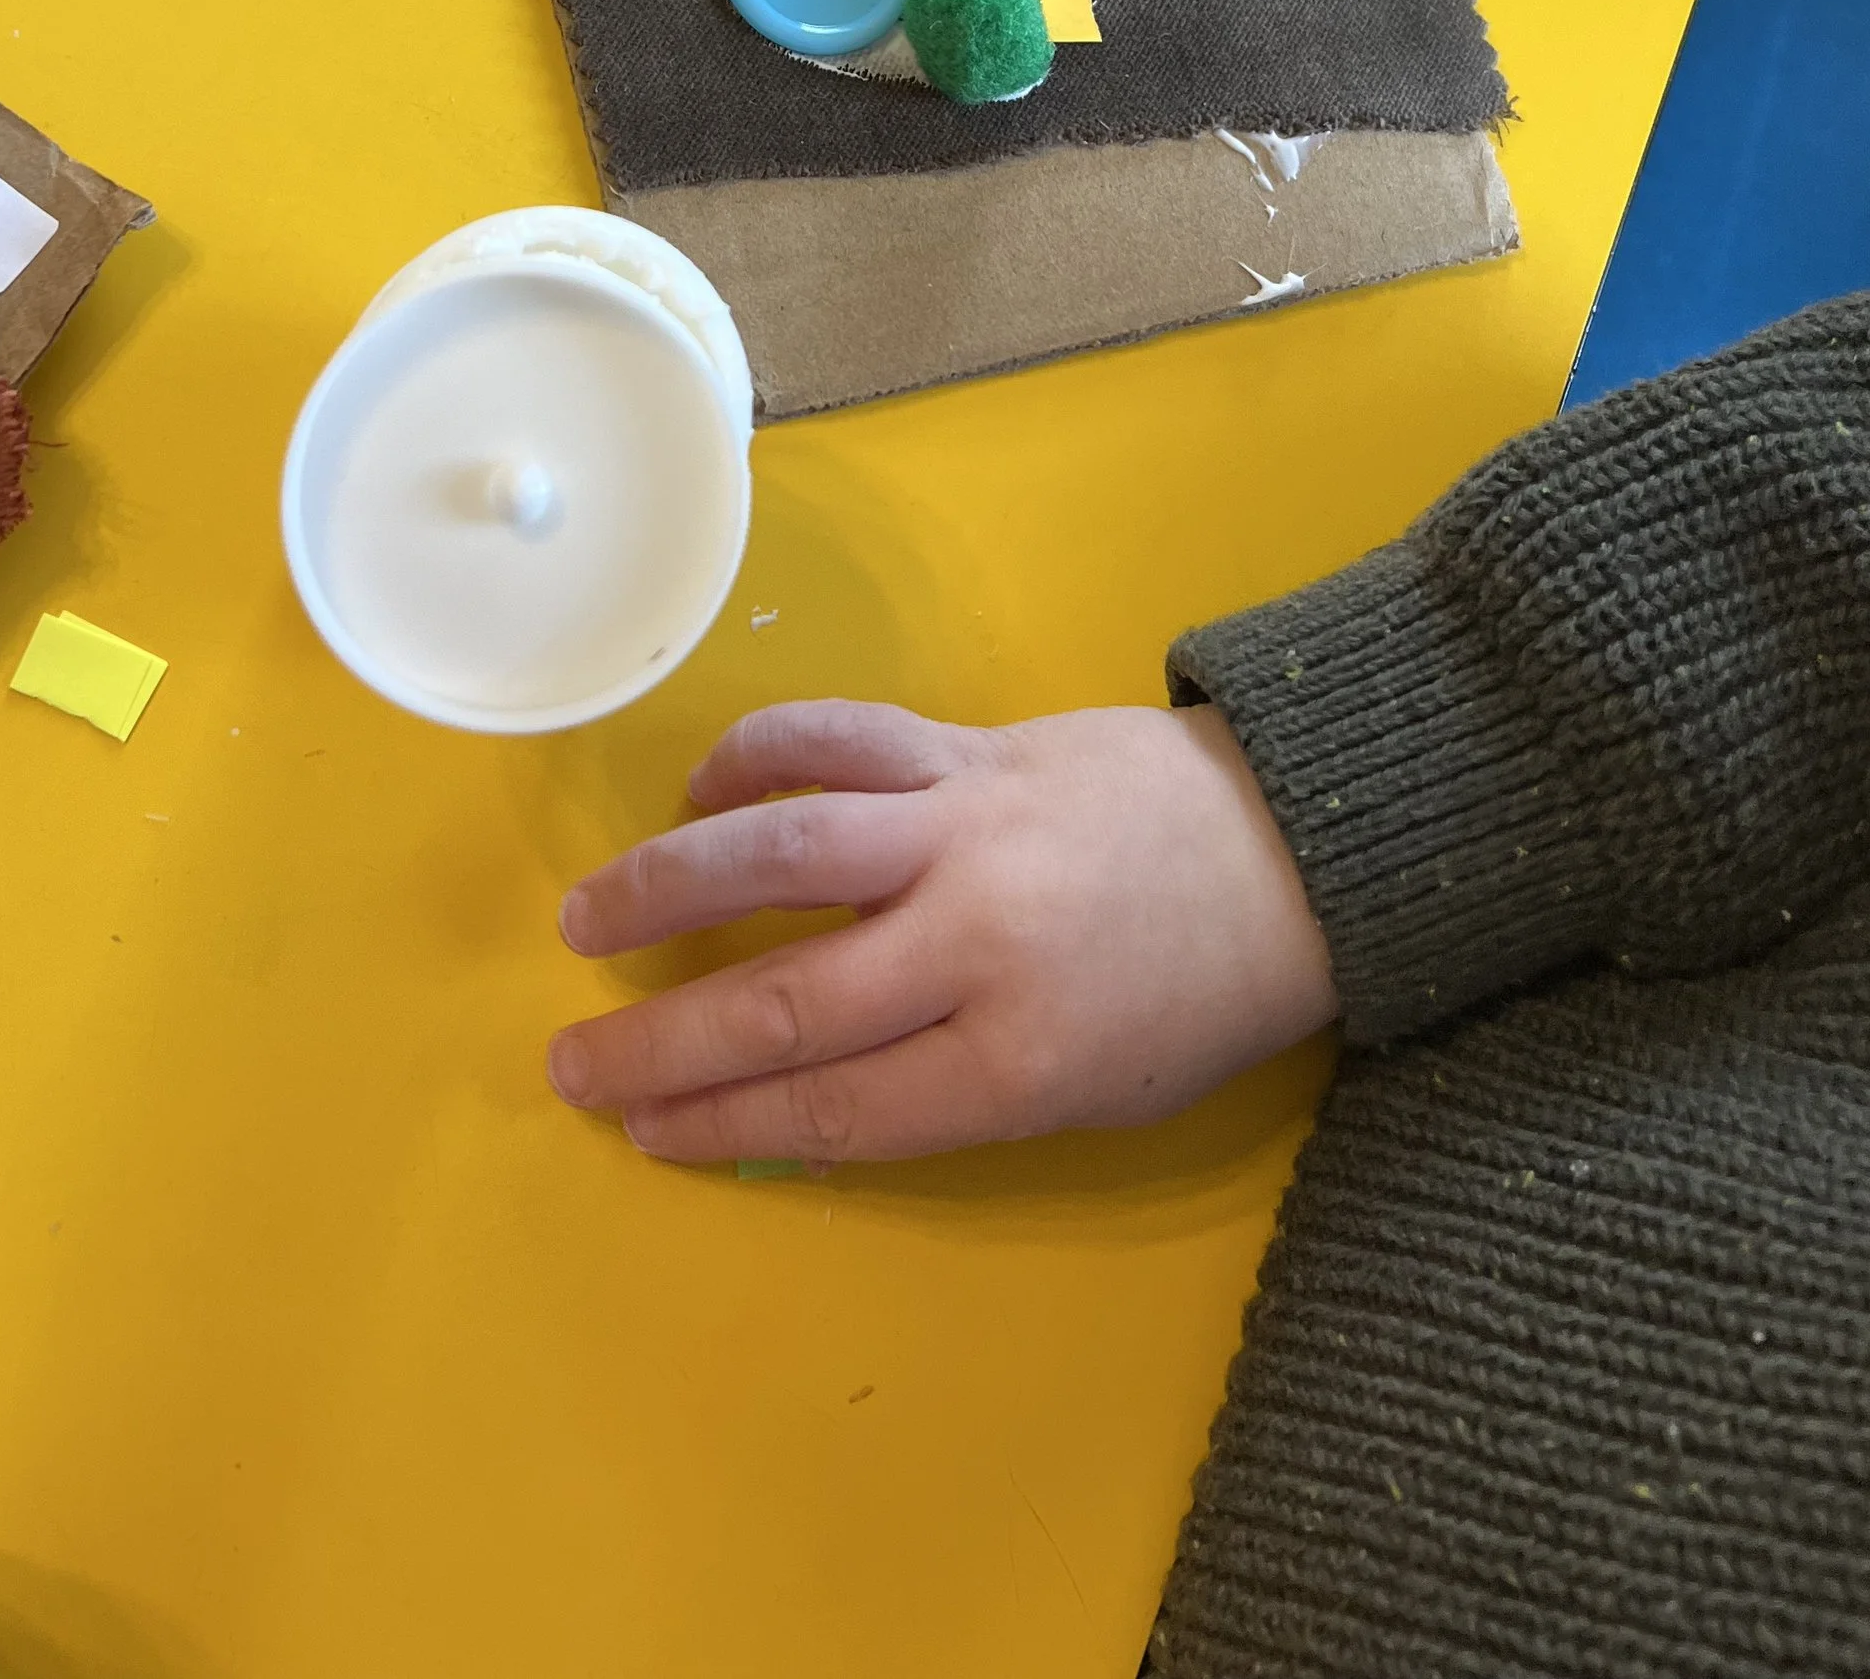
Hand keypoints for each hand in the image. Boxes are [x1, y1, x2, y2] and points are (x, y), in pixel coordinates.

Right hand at [546, 697, 1338, 1164]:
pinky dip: (756, 756)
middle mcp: (979, 943)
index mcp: (1017, 1061)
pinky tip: (699, 791)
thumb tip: (792, 1104)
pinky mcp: (971, 745)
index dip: (720, 1126)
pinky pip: (841, 738)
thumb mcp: (1086, 1092)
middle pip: (785, 1002)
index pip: (829, 1106)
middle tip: (572, 1059)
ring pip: (785, 848)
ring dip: (669, 883)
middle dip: (662, 1041)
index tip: (639, 1130)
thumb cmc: (1192, 997)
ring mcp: (968, 829)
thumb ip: (944, 1092)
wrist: (1297, 848)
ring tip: (589, 913)